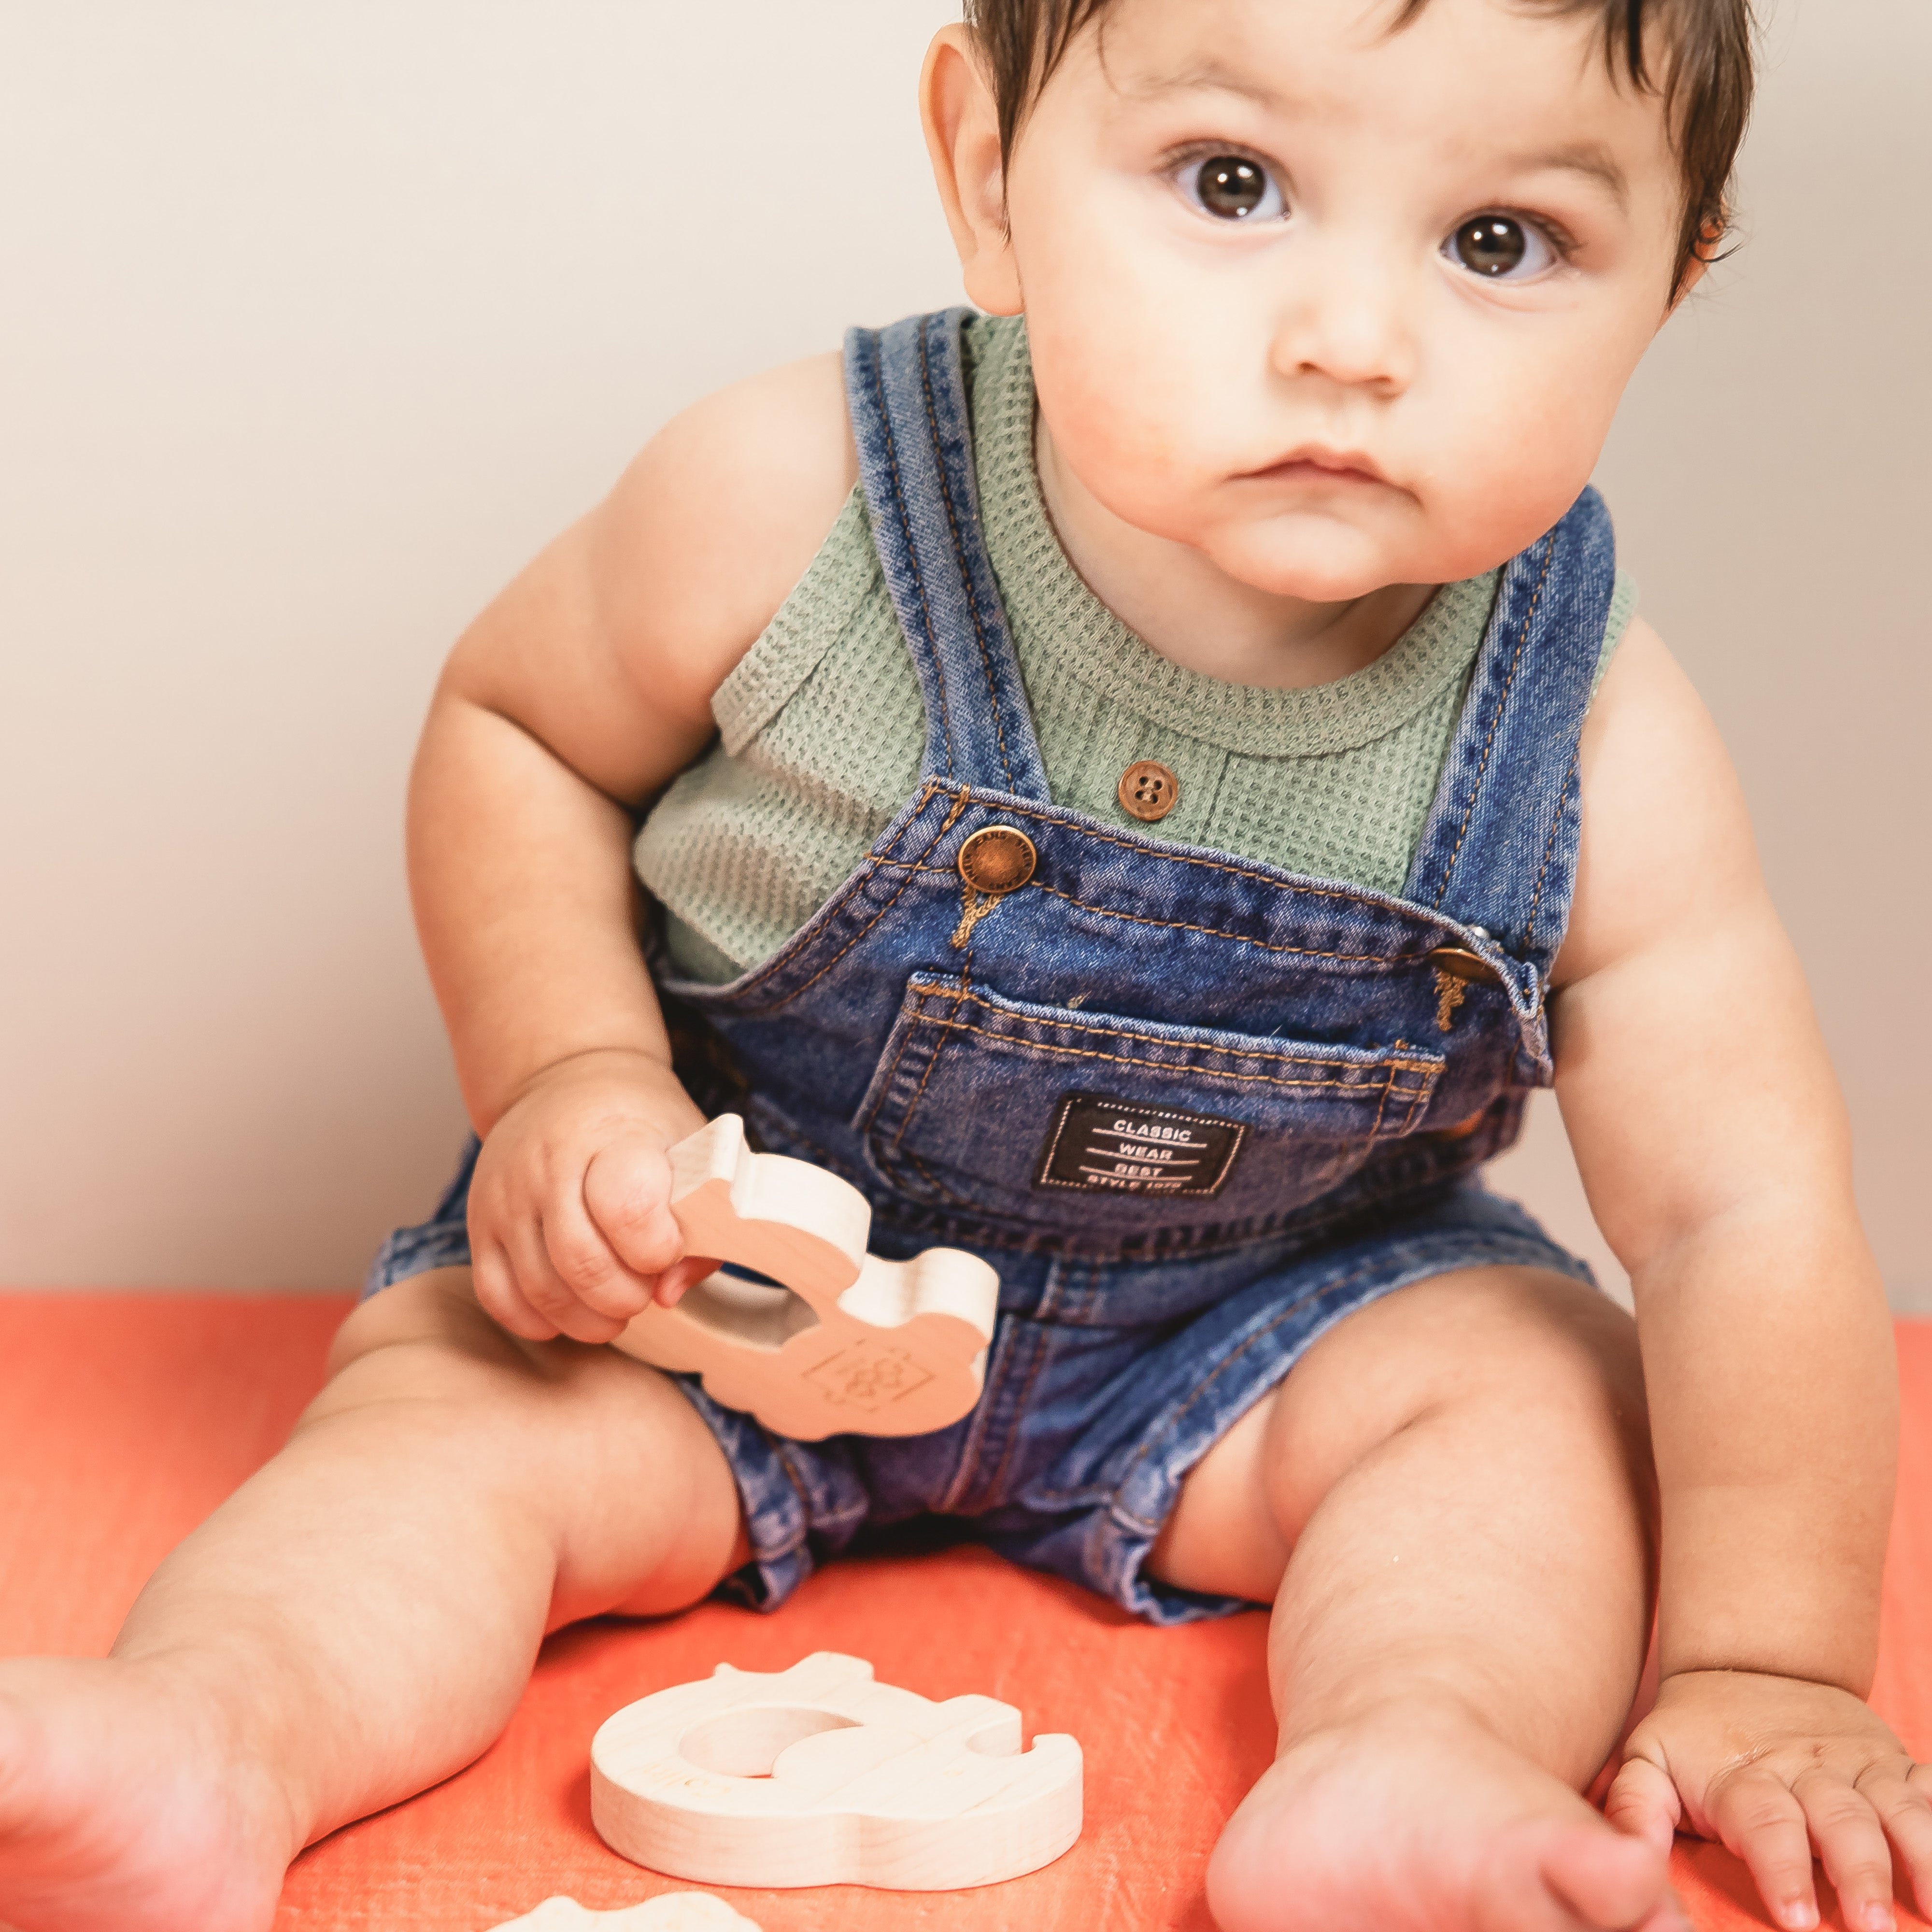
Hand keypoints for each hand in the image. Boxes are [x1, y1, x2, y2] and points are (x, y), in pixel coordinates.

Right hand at [465, 1049, 718, 1343]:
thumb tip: (669, 1293)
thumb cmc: (640, 1125)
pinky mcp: (479, 1223)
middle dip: (626, 1297)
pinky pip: (497, 1295)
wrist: (568, 1083)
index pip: (628, 1207)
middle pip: (582, 1263)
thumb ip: (701, 1225)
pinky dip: (537, 1320)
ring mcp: (506, 1195)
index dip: (656, 1247)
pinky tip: (569, 1309)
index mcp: (613, 1137)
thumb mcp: (690, 1151)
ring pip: (541, 1289)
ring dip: (587, 1319)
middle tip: (643, 1290)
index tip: (669, 1248)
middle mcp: (549, 1164)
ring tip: (615, 1306)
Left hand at [1607, 1669, 1931, 1931]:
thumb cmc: (1696, 1732)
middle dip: (1861, 1875)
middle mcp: (1808, 1770)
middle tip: (1873, 1928)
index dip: (1784, 1869)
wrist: (1750, 1661)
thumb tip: (1626, 1858)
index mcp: (1745, 1776)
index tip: (1798, 1918)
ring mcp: (1857, 1764)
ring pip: (1896, 1807)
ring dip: (1921, 1856)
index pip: (1765, 1823)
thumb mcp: (1650, 1758)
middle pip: (1841, 1821)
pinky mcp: (1893, 1761)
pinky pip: (1930, 1790)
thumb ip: (1635, 1807)